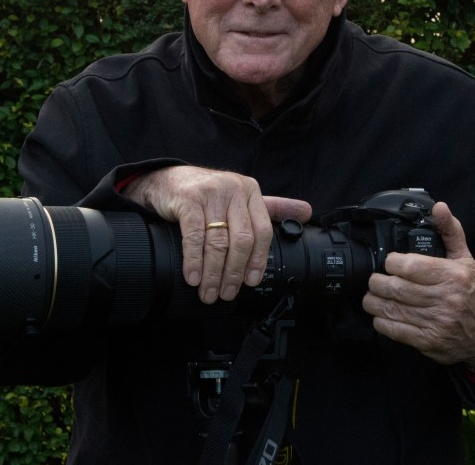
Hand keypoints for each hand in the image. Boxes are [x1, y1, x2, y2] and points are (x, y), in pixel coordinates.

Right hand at [123, 166, 311, 303]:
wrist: (167, 180)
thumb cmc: (205, 194)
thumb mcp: (239, 197)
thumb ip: (271, 207)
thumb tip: (307, 212)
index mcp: (250, 191)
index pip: (263, 231)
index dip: (258, 260)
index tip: (251, 282)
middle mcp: (233, 189)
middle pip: (242, 240)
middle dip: (234, 272)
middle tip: (227, 293)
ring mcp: (210, 193)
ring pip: (218, 241)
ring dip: (214, 273)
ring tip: (209, 292)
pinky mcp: (188, 200)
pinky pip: (194, 236)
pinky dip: (194, 261)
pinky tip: (193, 277)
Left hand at [361, 202, 474, 367]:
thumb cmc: (471, 292)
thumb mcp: (465, 260)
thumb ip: (450, 231)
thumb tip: (440, 207)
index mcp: (452, 276)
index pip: (411, 266)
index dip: (392, 263)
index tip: (388, 262)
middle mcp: (445, 299)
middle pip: (397, 288)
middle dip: (377, 283)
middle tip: (374, 280)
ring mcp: (436, 322)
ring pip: (393, 309)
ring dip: (374, 302)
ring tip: (370, 296)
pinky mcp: (428, 341)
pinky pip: (396, 330)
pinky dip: (382, 322)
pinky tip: (379, 315)